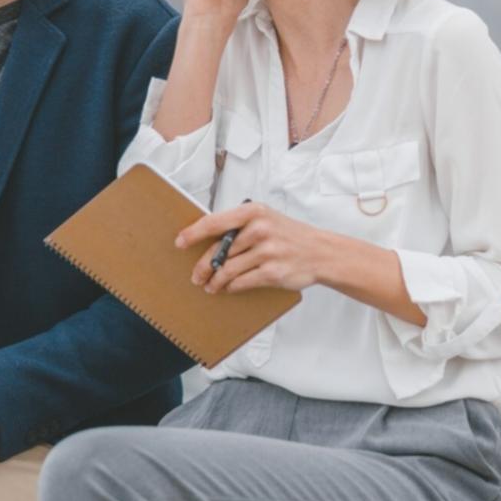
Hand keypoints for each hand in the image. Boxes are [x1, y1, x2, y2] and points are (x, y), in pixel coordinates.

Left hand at [176, 202, 330, 294]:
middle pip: (219, 251)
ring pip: (227, 270)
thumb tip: (207, 239)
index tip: (180, 242)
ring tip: (210, 286)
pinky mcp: (272, 272)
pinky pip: (241, 282)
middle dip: (203, 266)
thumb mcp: (266, 218)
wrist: (320, 251)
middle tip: (196, 275)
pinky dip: (231, 287)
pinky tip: (227, 288)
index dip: (193, 233)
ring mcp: (267, 251)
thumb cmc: (289, 234)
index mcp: (254, 211)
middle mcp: (259, 229)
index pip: (214, 222)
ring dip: (215, 281)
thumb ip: (239, 225)